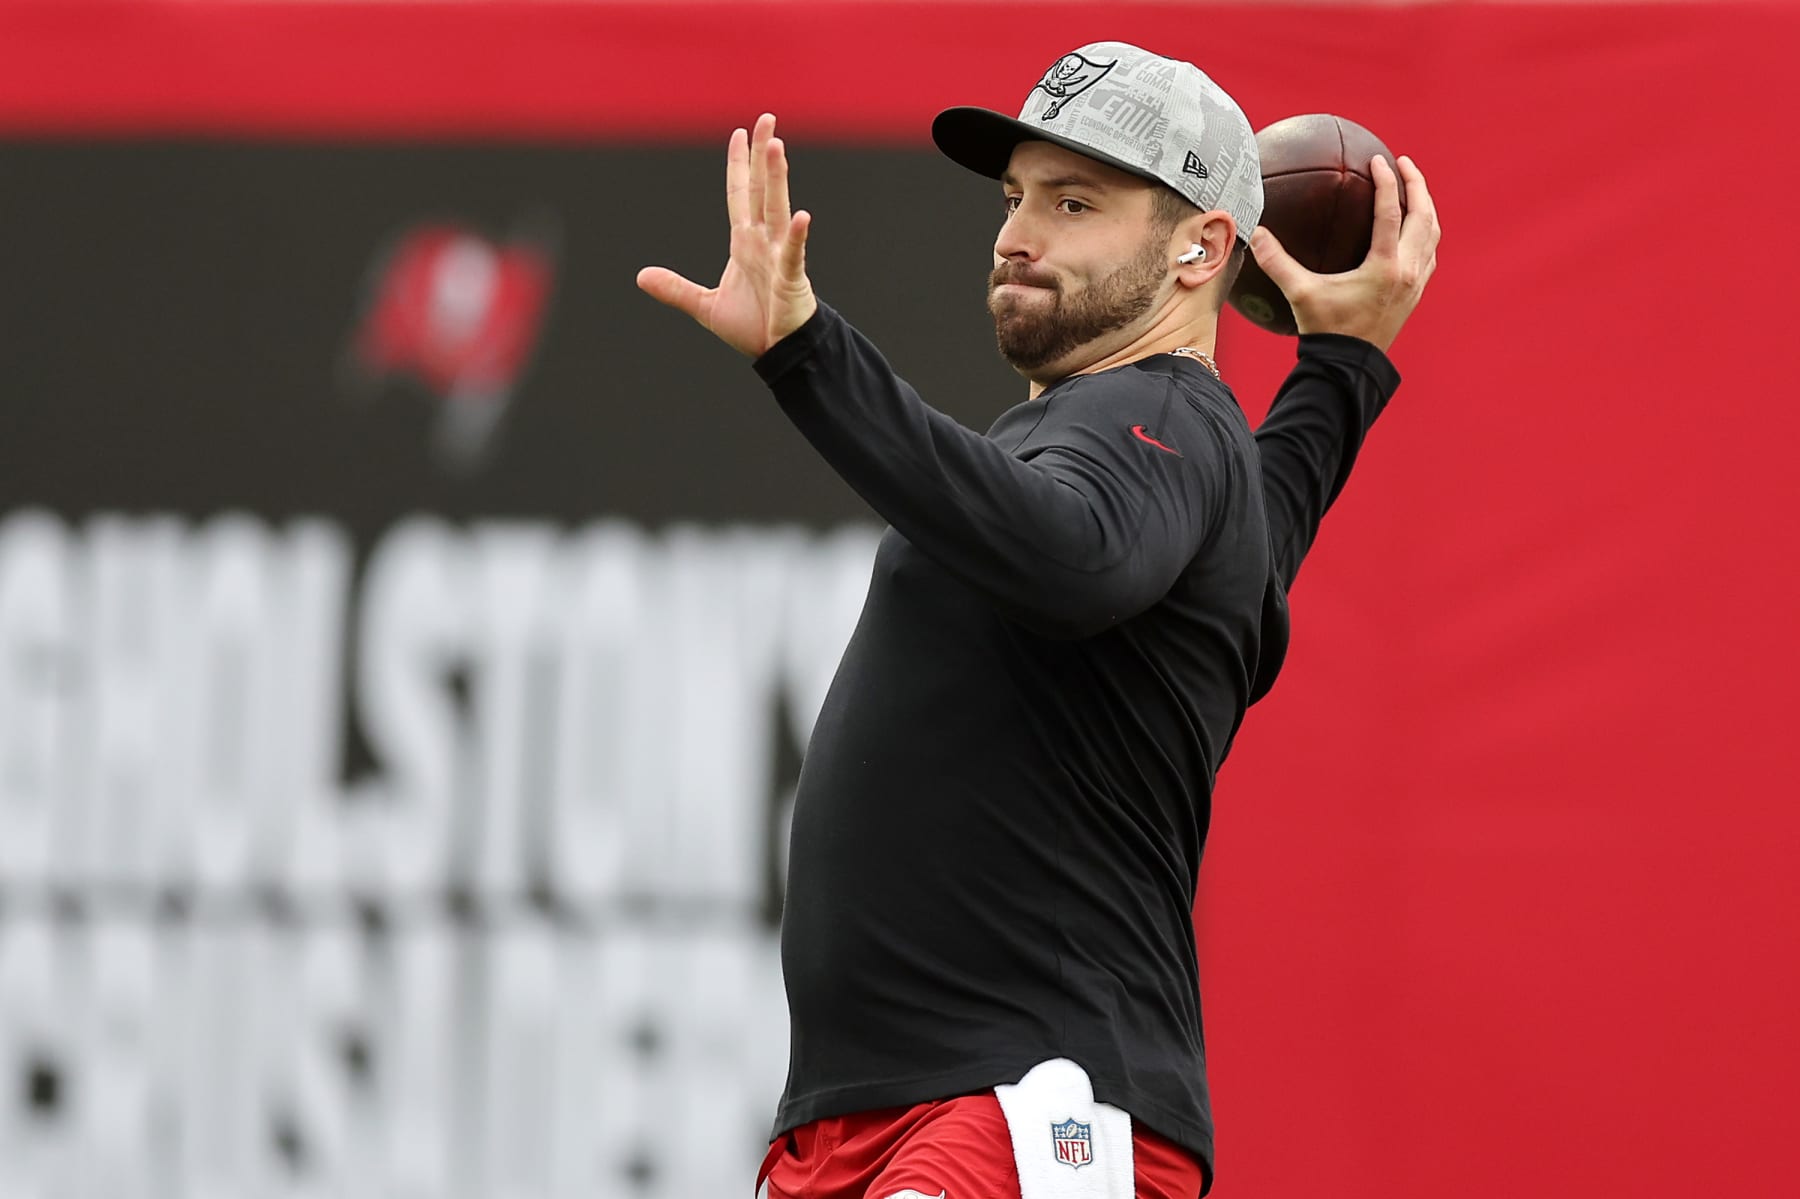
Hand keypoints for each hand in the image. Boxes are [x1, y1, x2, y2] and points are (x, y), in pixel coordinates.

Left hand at [637, 113, 818, 357]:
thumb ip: (675, 289)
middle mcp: (763, 242)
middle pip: (761, 190)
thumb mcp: (705, 306)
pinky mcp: (790, 279)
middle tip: (767, 119)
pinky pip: (793, 254)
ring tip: (776, 146)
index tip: (740, 134)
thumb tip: (641, 276)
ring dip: (776, 179)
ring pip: (776, 210)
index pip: (740, 195)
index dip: (739, 165)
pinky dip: (796, 236)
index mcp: (744, 243)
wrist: (778, 353)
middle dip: (763, 154)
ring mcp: (779, 257)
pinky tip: (800, 215)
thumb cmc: (753, 327)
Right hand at [1249, 155, 1440, 351]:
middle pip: (1423, 216)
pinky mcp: (1415, 294)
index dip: (1386, 182)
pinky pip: (1429, 254)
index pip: (1390, 212)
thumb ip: (1277, 262)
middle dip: (1417, 185)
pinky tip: (1412, 230)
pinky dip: (1425, 234)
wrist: (1349, 366)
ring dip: (1426, 208)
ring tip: (1414, 190)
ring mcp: (1416, 282)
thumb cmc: (1326, 330)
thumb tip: (1255, 233)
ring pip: (1432, 234)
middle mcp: (1407, 270)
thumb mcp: (1300, 294)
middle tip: (1404, 163)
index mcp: (1384, 266)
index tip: (1378, 160)